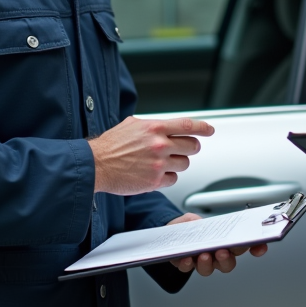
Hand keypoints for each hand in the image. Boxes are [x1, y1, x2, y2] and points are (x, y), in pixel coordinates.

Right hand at [89, 117, 213, 194]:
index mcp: (155, 128)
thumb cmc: (110, 145)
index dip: (203, 127)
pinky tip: (155, 174)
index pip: (188, 125)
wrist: (95, 165)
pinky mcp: (155, 181)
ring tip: (161, 163)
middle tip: (183, 150)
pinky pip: (174, 179)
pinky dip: (168, 177)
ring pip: (185, 164)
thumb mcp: (131, 125)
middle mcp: (159, 145)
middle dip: (190, 148)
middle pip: (192, 146)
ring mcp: (159, 164)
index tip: (210, 130)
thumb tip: (165, 126)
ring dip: (177, 163)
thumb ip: (151, 125)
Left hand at [166, 213, 268, 275]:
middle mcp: (216, 255)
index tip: (260, 247)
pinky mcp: (186, 265)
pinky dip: (188, 264)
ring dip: (208, 264)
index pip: (244, 246)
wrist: (168, 233)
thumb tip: (200, 224)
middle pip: (229, 263)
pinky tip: (186, 259)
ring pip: (210, 269)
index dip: (255, 247)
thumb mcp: (193, 219)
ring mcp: (202, 262)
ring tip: (204, 255)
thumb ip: (197, 220)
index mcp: (225, 242)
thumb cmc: (187, 227)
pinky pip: (189, 269)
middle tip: (224, 252)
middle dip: (227, 258)